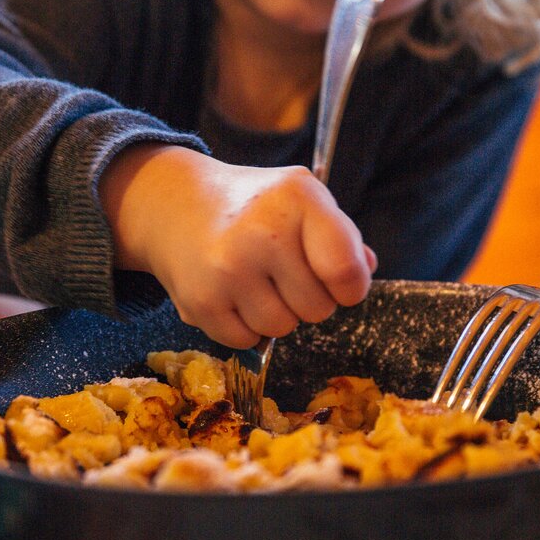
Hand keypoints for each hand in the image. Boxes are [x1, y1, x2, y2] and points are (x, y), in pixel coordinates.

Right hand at [101, 144, 376, 348]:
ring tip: (257, 282)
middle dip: (309, 298)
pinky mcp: (201, 299)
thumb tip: (364, 270)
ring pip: (282, 328)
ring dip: (277, 314)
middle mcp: (263, 231)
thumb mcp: (302, 201)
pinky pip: (246, 341)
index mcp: (299, 198)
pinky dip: (244, 327)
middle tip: (284, 273)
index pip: (346, 271)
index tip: (338, 282)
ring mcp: (229, 267)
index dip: (351, 288)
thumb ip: (341, 237)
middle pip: (318, 309)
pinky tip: (232, 294)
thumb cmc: (255, 207)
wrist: (175, 205)